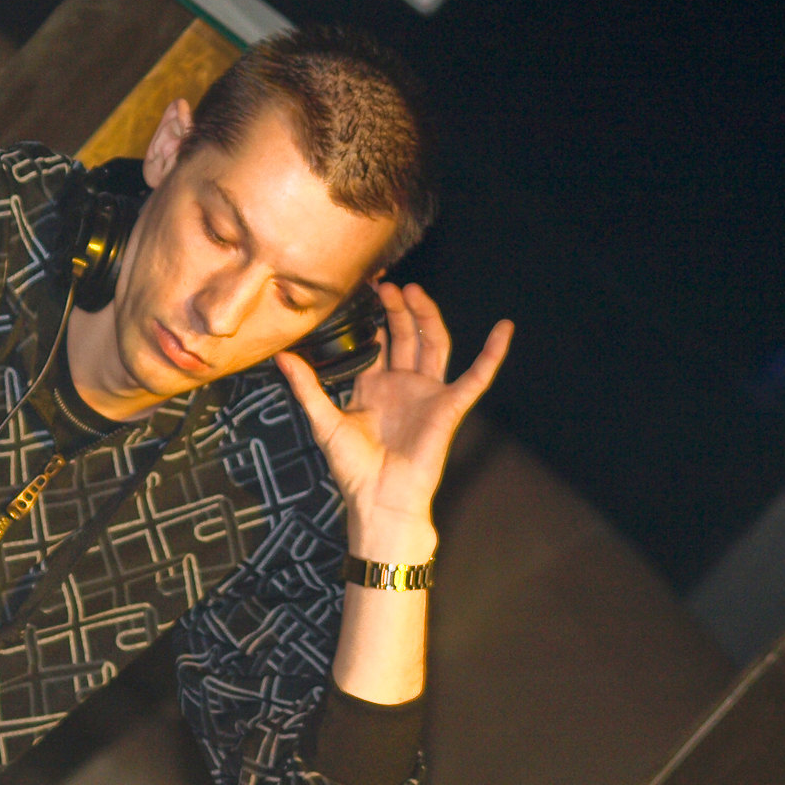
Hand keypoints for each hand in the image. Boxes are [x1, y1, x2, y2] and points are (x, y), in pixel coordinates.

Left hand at [275, 283, 512, 558]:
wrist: (379, 500)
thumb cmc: (353, 469)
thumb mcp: (324, 420)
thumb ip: (306, 387)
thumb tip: (281, 356)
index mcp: (375, 387)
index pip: (379, 341)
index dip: (374, 316)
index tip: (364, 288)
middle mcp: (403, 385)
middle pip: (406, 335)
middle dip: (398, 309)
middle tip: (386, 285)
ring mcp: (428, 393)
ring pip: (434, 344)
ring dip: (427, 317)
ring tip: (414, 291)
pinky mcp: (449, 407)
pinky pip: (476, 377)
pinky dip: (492, 353)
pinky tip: (504, 329)